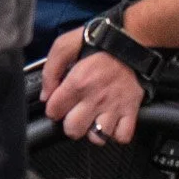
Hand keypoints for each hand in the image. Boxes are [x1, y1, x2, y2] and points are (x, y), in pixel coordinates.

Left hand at [40, 26, 145, 145]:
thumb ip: (50, 70)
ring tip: (93, 119)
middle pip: (73, 130)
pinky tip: (111, 122)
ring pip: (98, 137)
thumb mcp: (64, 46)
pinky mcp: (131, 110)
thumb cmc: (99, 41)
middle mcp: (95, 98)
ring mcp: (114, 107)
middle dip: (70, 124)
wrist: (133, 40)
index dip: (53, 109)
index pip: (54, 111)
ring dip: (94, 131)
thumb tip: (45, 96)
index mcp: (77, 83)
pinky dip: (117, 133)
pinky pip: (123, 136)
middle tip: (74, 114)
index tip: (58, 104)